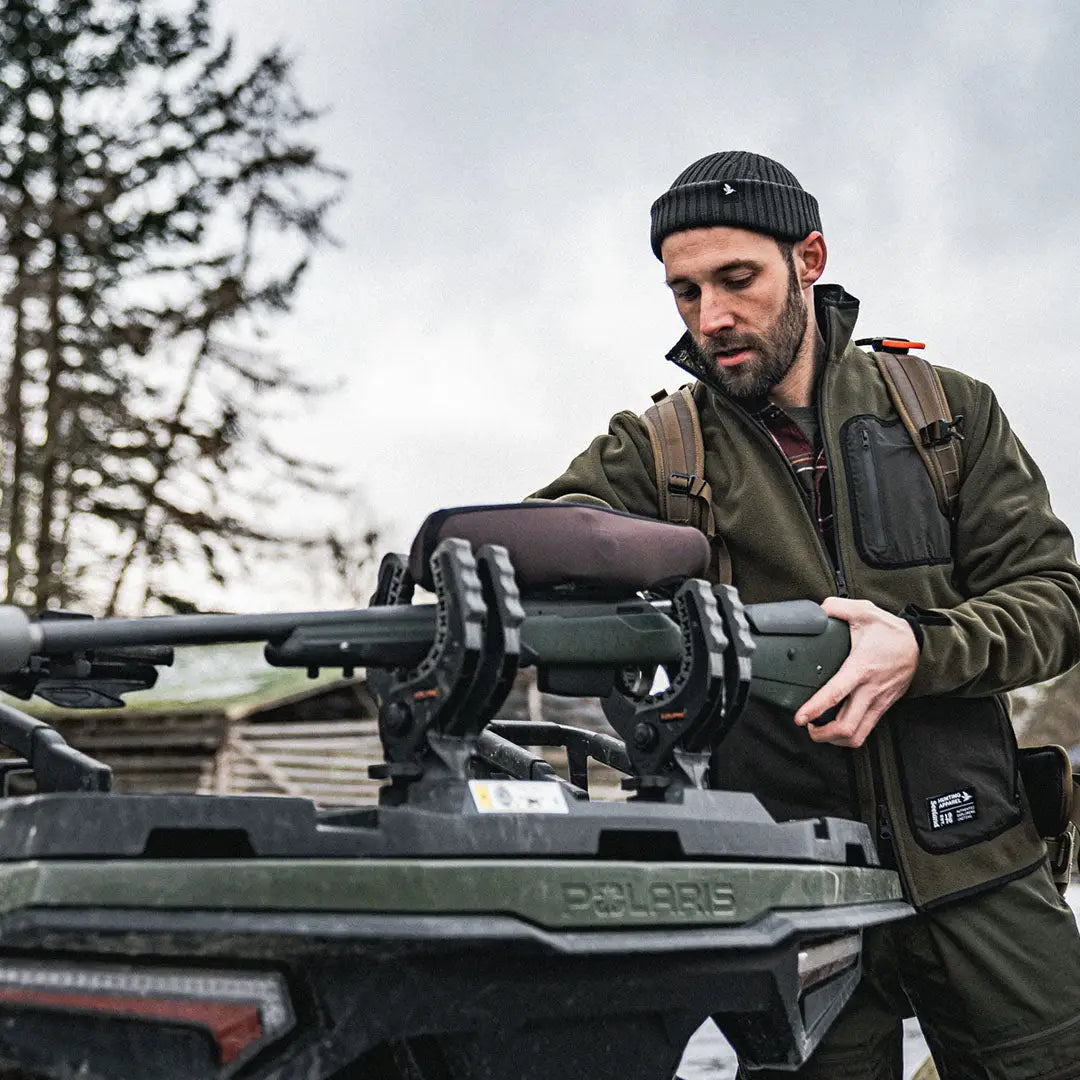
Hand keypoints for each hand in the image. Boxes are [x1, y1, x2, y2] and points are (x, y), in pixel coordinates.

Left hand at [794, 597, 918, 747]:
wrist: (921, 646)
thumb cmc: (892, 632)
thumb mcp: (864, 612)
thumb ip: (838, 607)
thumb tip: (819, 609)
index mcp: (861, 668)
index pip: (836, 694)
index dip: (816, 708)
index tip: (800, 718)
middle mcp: (869, 690)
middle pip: (847, 727)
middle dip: (823, 735)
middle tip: (807, 727)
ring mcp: (878, 702)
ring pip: (857, 735)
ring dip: (836, 739)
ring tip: (820, 731)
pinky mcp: (883, 707)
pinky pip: (866, 729)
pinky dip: (849, 734)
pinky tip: (837, 726)